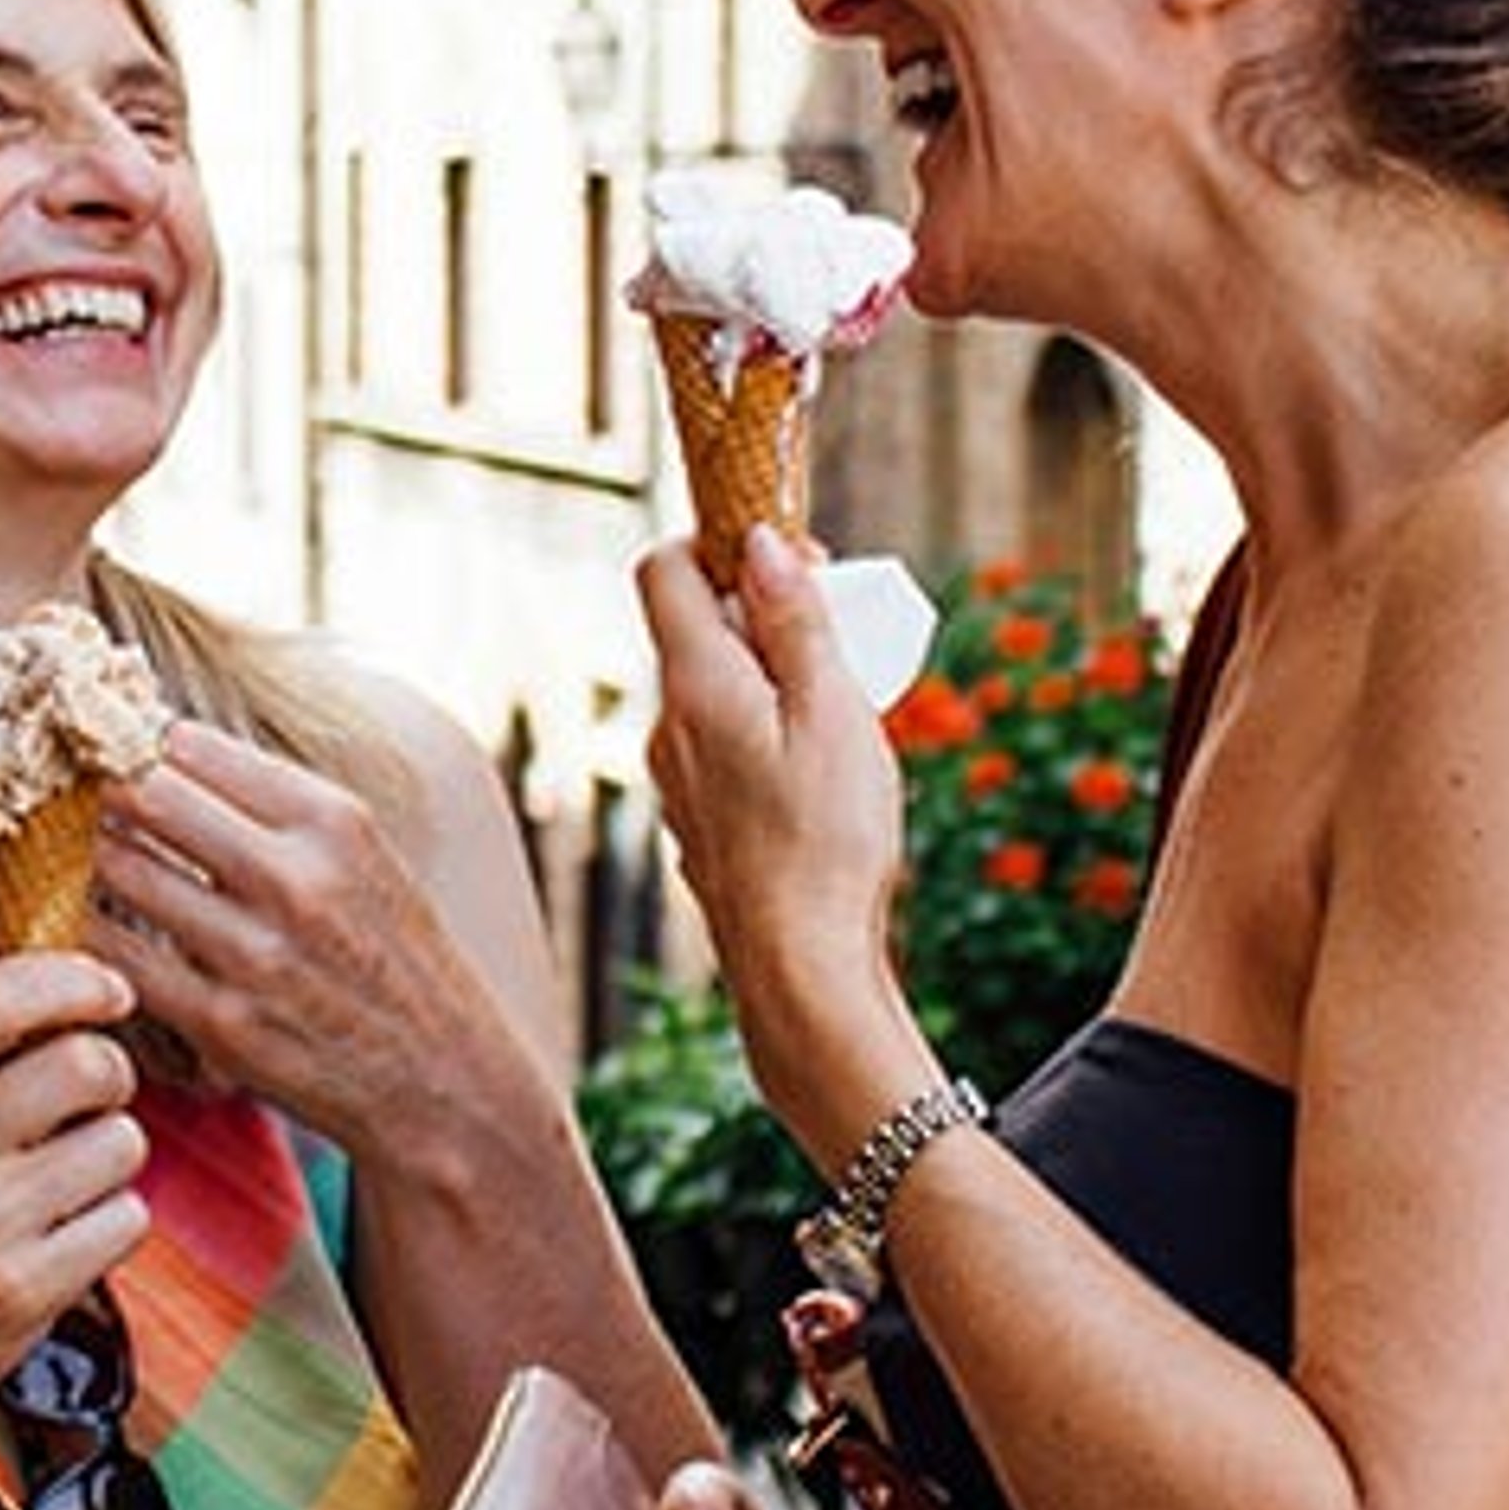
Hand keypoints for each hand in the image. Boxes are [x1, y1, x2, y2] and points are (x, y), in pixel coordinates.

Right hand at [0, 954, 149, 1419]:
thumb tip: (53, 955)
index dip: (72, 980)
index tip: (110, 991)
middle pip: (85, 1065)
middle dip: (112, 1074)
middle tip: (95, 1097)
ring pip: (122, 1143)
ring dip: (112, 1155)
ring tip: (66, 1180)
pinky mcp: (22, 1291)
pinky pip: (127, 1219)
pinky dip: (112, 1223)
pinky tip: (65, 1236)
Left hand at [90, 719, 524, 1150]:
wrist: (444, 1083)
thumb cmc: (392, 957)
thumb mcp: (363, 855)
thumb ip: (275, 802)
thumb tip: (163, 745)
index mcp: (334, 821)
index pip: (192, 745)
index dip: (133, 740)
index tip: (100, 744)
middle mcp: (296, 878)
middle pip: (149, 796)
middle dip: (98, 788)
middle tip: (63, 791)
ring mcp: (255, 954)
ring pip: (123, 871)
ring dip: (83, 856)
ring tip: (61, 850)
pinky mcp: (222, 1024)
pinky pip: (120, 959)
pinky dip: (88, 933)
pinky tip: (77, 921)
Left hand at [638, 535, 913, 1098]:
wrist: (799, 967)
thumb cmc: (826, 840)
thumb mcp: (831, 712)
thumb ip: (795, 622)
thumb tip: (761, 542)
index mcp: (695, 685)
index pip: (664, 569)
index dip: (722, 545)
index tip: (798, 565)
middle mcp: (667, 727)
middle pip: (696, 631)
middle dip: (765, 617)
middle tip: (843, 643)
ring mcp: (676, 779)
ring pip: (713, 694)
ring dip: (770, 682)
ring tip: (841, 720)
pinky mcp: (699, 822)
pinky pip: (723, 749)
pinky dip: (765, 737)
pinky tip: (819, 779)